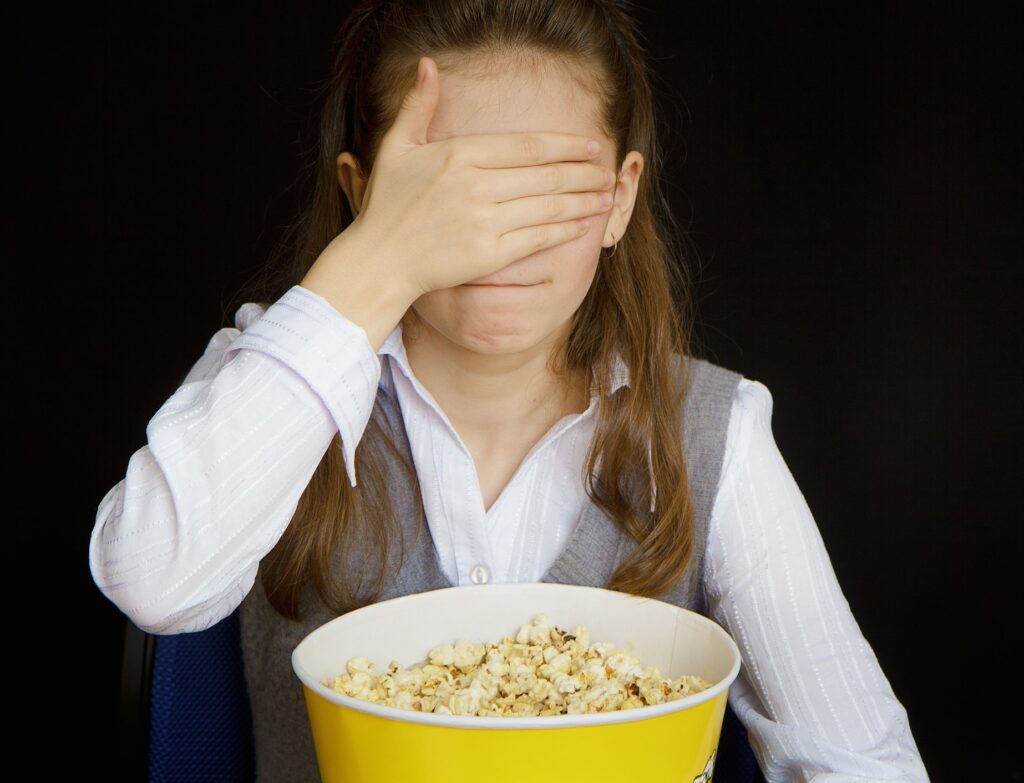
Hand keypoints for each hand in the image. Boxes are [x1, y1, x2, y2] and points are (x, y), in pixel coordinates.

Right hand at [346, 55, 615, 296]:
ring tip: (605, 196)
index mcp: (459, 155)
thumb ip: (418, 106)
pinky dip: (564, 230)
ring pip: (547, 206)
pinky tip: (582, 225)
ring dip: (582, 201)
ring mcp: (484, 221)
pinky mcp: (489, 254)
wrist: (380, 261)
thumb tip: (428, 65)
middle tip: (607, 170)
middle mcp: (475, 186)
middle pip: (545, 175)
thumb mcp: (397, 147)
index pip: (527, 146)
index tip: (590, 145)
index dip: (565, 145)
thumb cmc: (388, 205)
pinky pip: (537, 238)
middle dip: (583, 172)